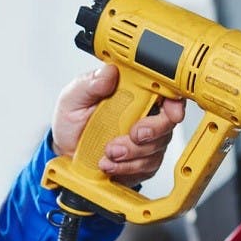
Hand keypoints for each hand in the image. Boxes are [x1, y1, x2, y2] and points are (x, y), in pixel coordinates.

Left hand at [51, 64, 185, 186]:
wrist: (66, 152)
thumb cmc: (72, 123)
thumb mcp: (73, 98)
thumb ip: (90, 84)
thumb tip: (109, 72)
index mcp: (132, 93)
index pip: (164, 91)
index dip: (174, 101)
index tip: (170, 111)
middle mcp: (143, 115)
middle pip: (167, 122)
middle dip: (153, 131)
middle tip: (133, 134)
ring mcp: (145, 140)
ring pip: (157, 147)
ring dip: (133, 153)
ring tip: (108, 151)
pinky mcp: (141, 162)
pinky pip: (146, 166)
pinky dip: (128, 167)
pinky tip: (111, 164)